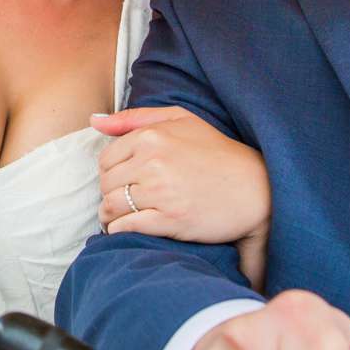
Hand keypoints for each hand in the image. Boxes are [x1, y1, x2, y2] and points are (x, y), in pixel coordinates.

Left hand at [94, 106, 270, 285]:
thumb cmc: (217, 152)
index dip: (111, 173)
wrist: (256, 189)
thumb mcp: (180, 120)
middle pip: (106, 184)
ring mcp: (160, 192)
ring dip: (111, 216)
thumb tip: (94, 121)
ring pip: (110, 206)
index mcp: (152, 136)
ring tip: (123, 218)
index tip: (124, 181)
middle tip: (125, 202)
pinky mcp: (169, 219)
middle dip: (110, 194)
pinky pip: (125, 227)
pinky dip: (120, 231)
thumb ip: (134, 118)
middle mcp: (152, 162)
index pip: (106, 159)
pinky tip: (129, 230)